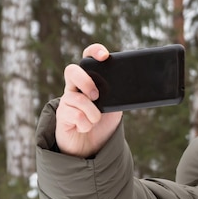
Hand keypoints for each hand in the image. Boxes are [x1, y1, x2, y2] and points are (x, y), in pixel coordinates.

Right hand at [56, 43, 122, 157]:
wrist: (92, 146)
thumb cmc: (104, 123)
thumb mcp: (116, 106)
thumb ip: (120, 95)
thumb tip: (136, 87)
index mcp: (90, 81)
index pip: (88, 58)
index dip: (94, 52)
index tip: (104, 56)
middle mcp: (75, 87)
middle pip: (71, 71)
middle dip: (85, 82)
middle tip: (96, 96)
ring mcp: (66, 101)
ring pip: (76, 98)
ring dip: (92, 113)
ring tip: (95, 120)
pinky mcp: (61, 115)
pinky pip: (75, 115)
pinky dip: (86, 125)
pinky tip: (86, 128)